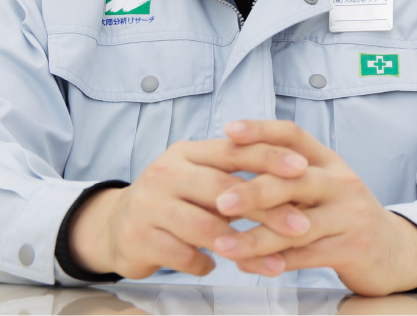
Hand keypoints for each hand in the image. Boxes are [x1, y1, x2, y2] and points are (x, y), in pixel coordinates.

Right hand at [68, 137, 313, 279]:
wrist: (114, 225)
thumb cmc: (173, 200)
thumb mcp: (198, 178)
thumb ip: (235, 176)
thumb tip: (294, 180)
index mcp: (187, 152)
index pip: (234, 150)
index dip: (269, 157)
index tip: (302, 169)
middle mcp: (167, 172)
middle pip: (225, 189)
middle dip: (267, 209)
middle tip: (301, 225)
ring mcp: (149, 205)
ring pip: (205, 226)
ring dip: (242, 247)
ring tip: (270, 261)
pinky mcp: (138, 237)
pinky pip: (183, 254)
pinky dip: (204, 263)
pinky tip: (213, 266)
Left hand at [210, 120, 416, 295]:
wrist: (396, 250)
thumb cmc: (346, 216)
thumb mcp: (325, 187)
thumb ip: (288, 177)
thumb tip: (233, 163)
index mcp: (330, 161)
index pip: (294, 135)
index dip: (261, 130)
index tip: (228, 131)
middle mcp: (342, 182)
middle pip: (294, 180)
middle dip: (253, 191)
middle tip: (219, 202)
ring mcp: (350, 215)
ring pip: (296, 225)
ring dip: (255, 238)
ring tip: (224, 245)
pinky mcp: (353, 248)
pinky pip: (305, 256)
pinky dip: (273, 262)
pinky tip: (247, 265)